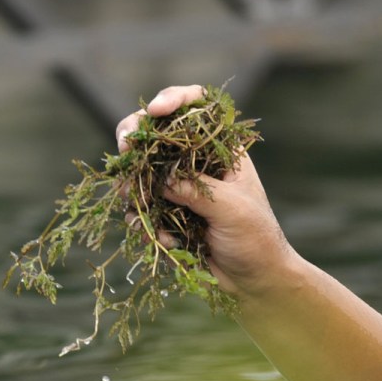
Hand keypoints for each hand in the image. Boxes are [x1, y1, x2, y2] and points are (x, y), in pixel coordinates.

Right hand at [116, 85, 295, 299]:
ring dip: (133, 185)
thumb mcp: (232, 208)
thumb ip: (196, 189)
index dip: (173, 99)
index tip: (155, 111)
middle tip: (124, 151)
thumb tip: (161, 179)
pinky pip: (142, 207)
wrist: (255, 281)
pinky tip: (158, 238)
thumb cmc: (257, 239)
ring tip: (133, 203)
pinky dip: (142, 220)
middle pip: (157, 133)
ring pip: (142, 171)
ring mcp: (180, 187)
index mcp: (223, 149)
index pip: (197, 107)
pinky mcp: (168, 213)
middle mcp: (198, 162)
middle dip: (136, 138)